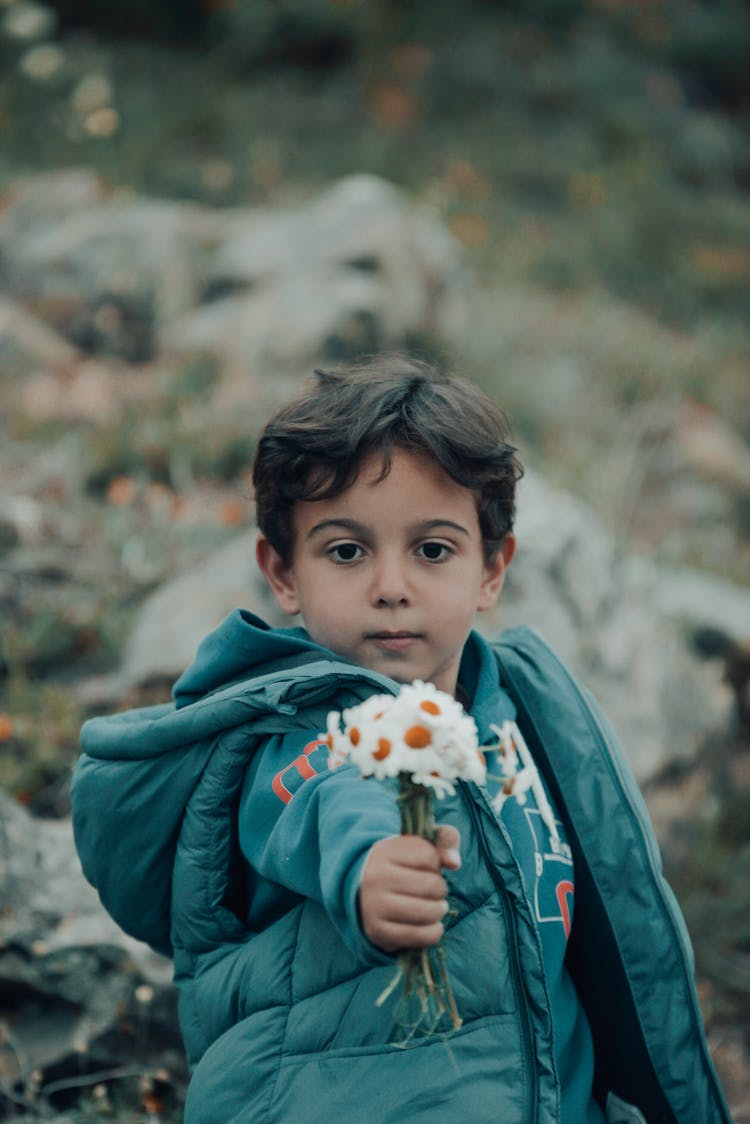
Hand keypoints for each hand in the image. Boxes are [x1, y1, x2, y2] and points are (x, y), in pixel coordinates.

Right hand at [359, 825, 460, 952]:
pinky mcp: (377, 931)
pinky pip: (420, 936)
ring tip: (436, 907)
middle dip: (440, 889)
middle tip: (434, 891)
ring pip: (427, 912)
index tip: (426, 868)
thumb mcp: (421, 844)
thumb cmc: (404, 866)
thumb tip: (454, 863)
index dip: (436, 864)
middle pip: (432, 885)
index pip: (429, 856)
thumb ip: (445, 839)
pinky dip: (434, 932)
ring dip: (439, 911)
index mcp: (385, 850)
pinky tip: (432, 925)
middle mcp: (375, 877)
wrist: (367, 893)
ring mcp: (374, 905)